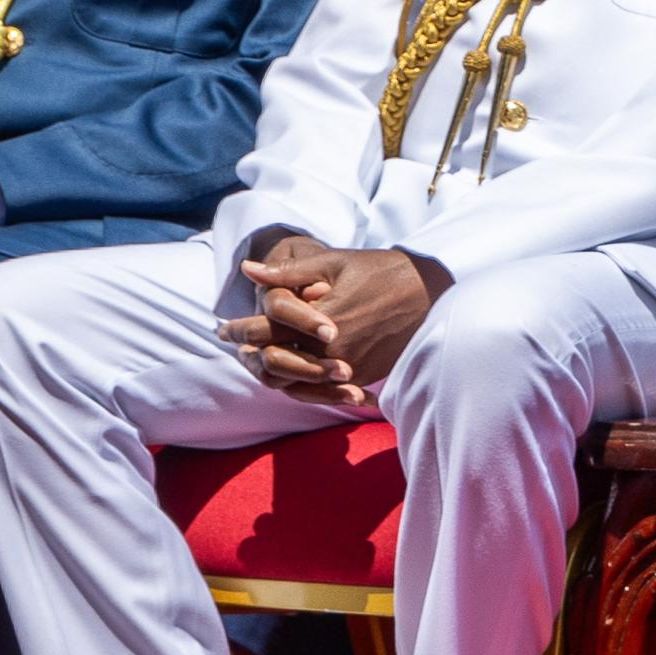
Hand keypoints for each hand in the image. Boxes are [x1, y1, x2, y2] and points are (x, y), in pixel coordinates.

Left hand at [222, 234, 451, 394]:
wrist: (431, 292)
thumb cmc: (382, 271)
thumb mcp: (335, 262)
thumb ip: (289, 271)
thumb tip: (248, 270)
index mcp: (321, 319)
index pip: (265, 331)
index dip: (238, 331)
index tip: (223, 329)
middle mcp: (332, 350)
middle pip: (274, 362)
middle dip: (249, 353)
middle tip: (235, 345)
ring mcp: (348, 367)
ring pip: (293, 382)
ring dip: (271, 371)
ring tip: (258, 358)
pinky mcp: (362, 377)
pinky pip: (319, 391)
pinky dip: (299, 385)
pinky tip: (289, 373)